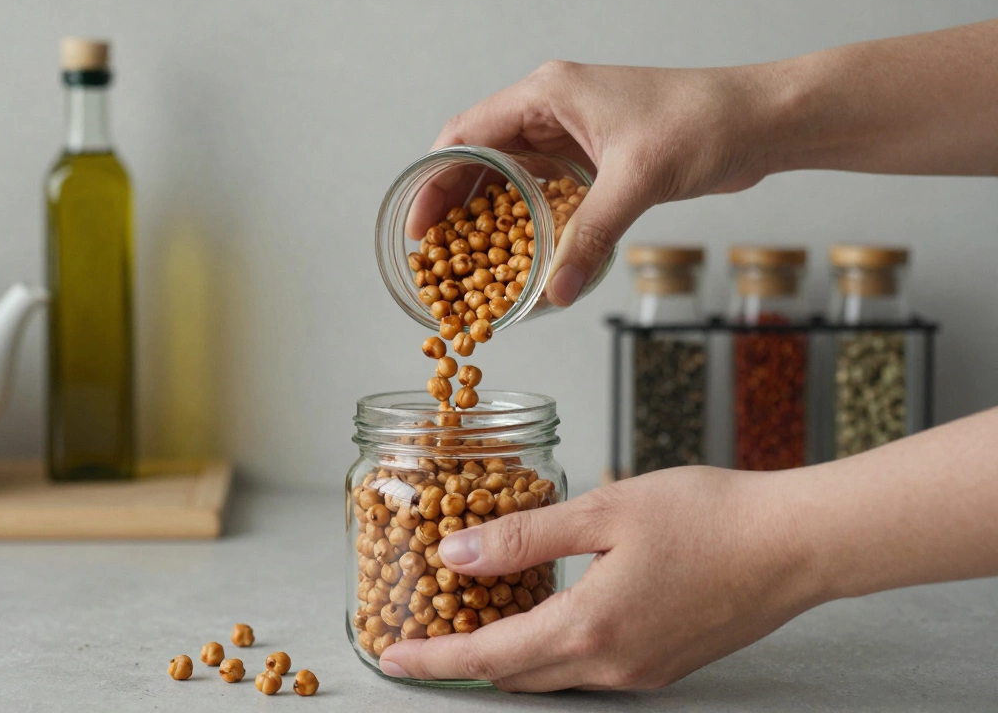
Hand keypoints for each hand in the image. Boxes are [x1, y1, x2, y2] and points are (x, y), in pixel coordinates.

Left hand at [379, 466, 827, 690]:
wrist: (795, 543)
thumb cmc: (707, 516)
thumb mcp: (603, 511)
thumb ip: (522, 537)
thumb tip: (456, 555)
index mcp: (588, 628)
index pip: (486, 658)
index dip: (434, 659)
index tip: (392, 656)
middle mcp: (611, 664)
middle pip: (515, 676)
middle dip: (464, 659)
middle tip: (425, 631)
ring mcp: (640, 671)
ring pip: (552, 675)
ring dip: (508, 655)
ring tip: (476, 617)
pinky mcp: (663, 664)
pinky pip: (588, 667)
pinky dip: (552, 648)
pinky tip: (546, 612)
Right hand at [417, 62, 775, 304]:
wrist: (761, 119)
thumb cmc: (704, 124)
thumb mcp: (638, 181)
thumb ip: (591, 236)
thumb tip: (555, 292)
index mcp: (547, 94)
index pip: (467, 134)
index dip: (435, 181)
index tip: (420, 226)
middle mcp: (551, 108)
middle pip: (480, 156)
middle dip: (454, 204)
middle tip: (435, 254)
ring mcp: (572, 133)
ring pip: (510, 175)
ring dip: (489, 215)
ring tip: (468, 261)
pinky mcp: (594, 157)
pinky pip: (544, 189)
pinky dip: (527, 219)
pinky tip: (521, 254)